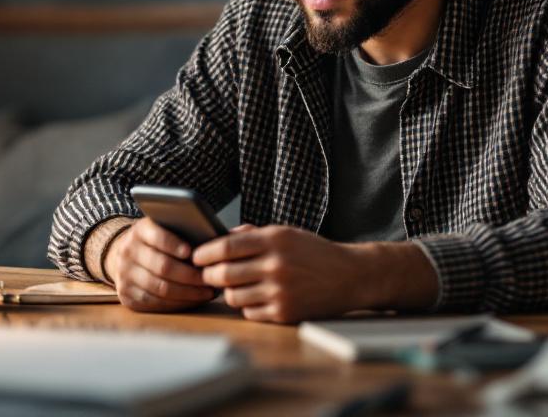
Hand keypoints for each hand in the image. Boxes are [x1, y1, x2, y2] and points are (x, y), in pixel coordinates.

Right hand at [104, 217, 217, 312]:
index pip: (157, 237)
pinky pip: (154, 303)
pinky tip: (193, 300)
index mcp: (140, 231)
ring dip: (188, 293)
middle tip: (210, 279)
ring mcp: (124, 275)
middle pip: (162, 267)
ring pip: (160, 288)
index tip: (192, 253)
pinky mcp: (125, 295)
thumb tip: (210, 243)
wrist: (126, 254)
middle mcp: (128, 252)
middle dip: (190, 275)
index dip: (175, 245)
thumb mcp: (164, 228)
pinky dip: (177, 303)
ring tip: (207, 292)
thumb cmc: (157, 242)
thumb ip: (181, 231)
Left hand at [192, 225, 363, 322]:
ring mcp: (280, 291)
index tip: (197, 256)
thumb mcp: (287, 233)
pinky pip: (249, 312)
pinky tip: (256, 297)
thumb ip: (253, 233)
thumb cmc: (315, 252)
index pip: (225, 247)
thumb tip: (220, 238)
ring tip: (234, 286)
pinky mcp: (284, 313)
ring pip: (232, 296)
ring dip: (228, 292)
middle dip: (209, 275)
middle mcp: (276, 265)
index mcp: (275, 240)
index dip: (205, 253)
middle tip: (209, 275)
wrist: (351, 276)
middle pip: (223, 274)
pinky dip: (247, 306)